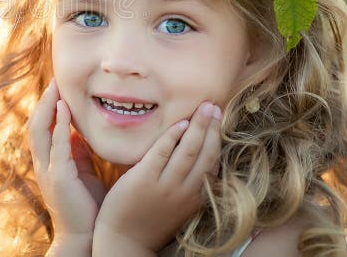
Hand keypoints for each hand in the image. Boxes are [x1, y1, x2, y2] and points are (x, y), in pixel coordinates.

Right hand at [28, 81, 106, 243]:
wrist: (85, 236)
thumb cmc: (86, 206)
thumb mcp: (82, 172)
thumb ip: (77, 153)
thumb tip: (77, 133)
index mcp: (48, 163)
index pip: (42, 128)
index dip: (46, 107)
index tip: (56, 88)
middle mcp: (43, 164)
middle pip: (35, 125)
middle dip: (44, 102)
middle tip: (54, 81)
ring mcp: (48, 170)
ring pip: (39, 131)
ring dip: (47, 107)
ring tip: (55, 88)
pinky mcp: (59, 176)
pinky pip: (56, 144)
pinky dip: (59, 124)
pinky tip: (64, 108)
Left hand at [93, 101, 222, 252]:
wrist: (126, 241)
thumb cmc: (150, 220)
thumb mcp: (178, 205)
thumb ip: (186, 183)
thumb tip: (192, 157)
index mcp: (196, 198)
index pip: (213, 163)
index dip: (218, 140)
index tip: (220, 120)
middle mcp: (185, 192)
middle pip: (205, 153)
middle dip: (212, 128)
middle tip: (214, 106)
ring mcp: (165, 186)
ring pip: (189, 150)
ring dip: (198, 126)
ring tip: (204, 107)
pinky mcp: (144, 180)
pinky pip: (162, 152)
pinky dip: (172, 136)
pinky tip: (179, 124)